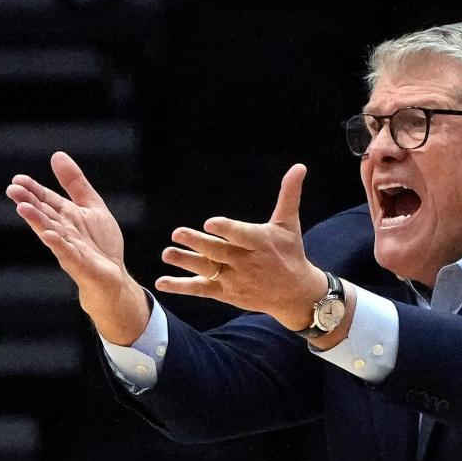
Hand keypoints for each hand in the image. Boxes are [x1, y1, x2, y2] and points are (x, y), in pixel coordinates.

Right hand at [6, 151, 148, 344]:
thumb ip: (75, 183)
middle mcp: (63, 231)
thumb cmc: (101, 243)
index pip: (46, 200)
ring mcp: (69, 248)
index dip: (33, 190)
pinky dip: (58, 244)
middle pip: (44, 214)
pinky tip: (49, 235)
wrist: (115, 276)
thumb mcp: (92, 206)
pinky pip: (67, 253)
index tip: (17, 179)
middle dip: (29, 203)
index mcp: (65, 216)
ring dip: (37, 221)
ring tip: (23, 209)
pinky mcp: (79, 264)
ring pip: (51, 232)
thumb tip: (56, 155)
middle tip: (12, 190)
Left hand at [158, 163, 327, 330]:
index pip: (241, 235)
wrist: (296, 295)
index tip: (210, 223)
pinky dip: (182, 287)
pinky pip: (201, 290)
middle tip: (177, 233)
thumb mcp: (289, 224)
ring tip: (167, 254)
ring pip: (207, 270)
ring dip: (186, 262)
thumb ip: (289, 195)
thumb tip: (299, 166)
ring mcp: (235, 279)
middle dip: (198, 243)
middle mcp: (247, 262)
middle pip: (219, 252)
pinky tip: (161, 283)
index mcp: (260, 243)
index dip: (226, 229)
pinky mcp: (227, 294)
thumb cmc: (290, 253)